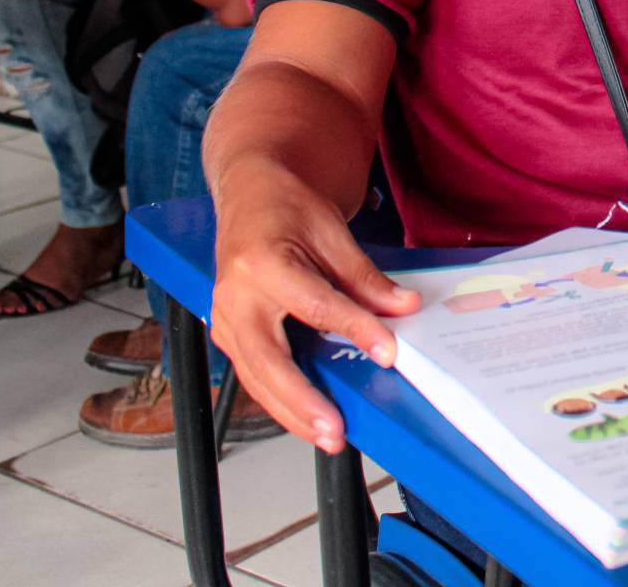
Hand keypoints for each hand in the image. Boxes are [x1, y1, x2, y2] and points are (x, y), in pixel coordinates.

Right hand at [208, 164, 419, 452]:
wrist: (249, 191)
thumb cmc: (286, 206)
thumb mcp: (331, 231)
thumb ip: (365, 277)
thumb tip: (403, 308)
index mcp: (261, 262)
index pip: (315, 306)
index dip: (355, 330)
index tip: (386, 351)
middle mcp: (234, 295)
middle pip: (269, 359)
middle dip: (303, 401)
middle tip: (336, 429)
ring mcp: (224, 316)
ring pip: (255, 377)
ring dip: (289, 412)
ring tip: (326, 435)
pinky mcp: (227, 330)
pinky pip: (251, 372)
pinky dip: (277, 398)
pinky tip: (304, 416)